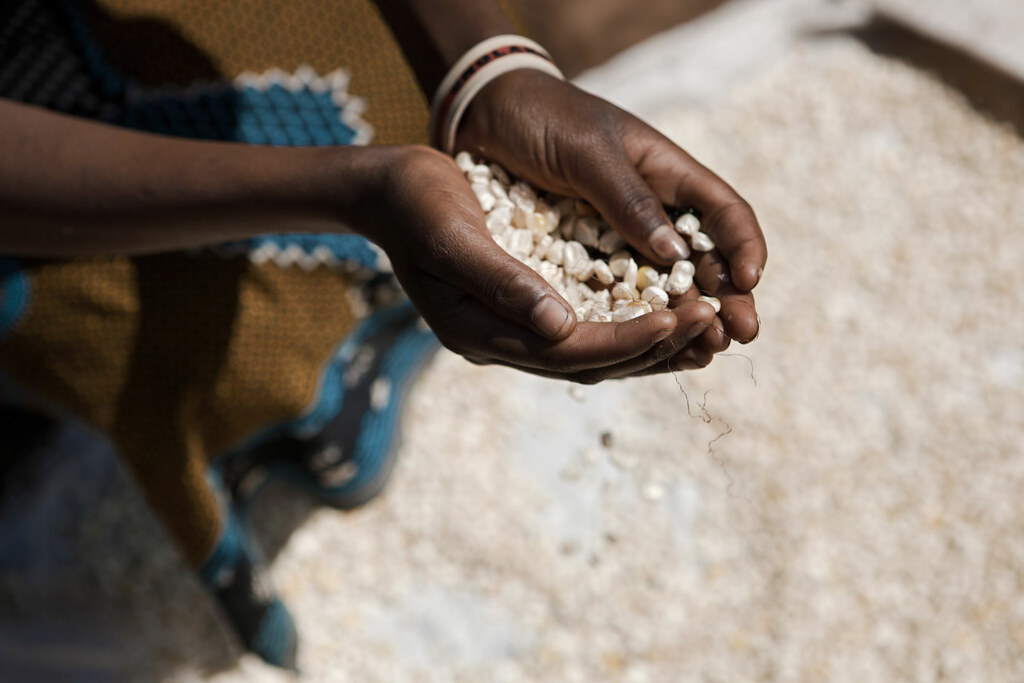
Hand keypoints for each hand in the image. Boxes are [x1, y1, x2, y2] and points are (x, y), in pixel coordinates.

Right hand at [356, 146, 721, 381]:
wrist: (391, 190)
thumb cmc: (416, 202)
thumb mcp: (451, 234)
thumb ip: (502, 282)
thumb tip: (561, 326)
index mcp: (480, 332)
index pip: (568, 352)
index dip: (626, 340)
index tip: (679, 317)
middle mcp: (501, 343)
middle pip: (591, 363)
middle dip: (654, 347)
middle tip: (714, 323)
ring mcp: (513, 331)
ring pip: (596, 355)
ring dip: (652, 346)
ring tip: (709, 329)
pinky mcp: (526, 311)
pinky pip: (588, 330)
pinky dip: (631, 326)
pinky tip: (669, 313)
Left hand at [456, 69, 766, 377]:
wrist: (484, 116)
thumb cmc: (540, 118)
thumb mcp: (587, 153)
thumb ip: (629, 199)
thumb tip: (675, 252)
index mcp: (666, 172)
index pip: (723, 212)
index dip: (743, 246)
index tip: (749, 281)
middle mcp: (653, 209)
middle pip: (704, 258)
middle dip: (727, 297)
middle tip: (741, 334)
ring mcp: (621, 237)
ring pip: (668, 284)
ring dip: (690, 317)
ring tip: (707, 351)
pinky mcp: (588, 258)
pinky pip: (621, 295)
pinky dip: (640, 320)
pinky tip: (654, 347)